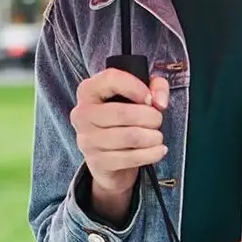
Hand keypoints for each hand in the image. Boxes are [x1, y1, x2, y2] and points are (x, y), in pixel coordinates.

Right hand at [71, 67, 170, 209]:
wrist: (109, 158)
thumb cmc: (123, 120)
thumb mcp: (139, 96)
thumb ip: (156, 87)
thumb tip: (159, 102)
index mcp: (88, 91)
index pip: (111, 79)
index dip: (136, 87)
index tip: (150, 98)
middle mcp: (82, 114)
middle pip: (123, 113)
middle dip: (150, 117)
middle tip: (158, 120)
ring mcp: (87, 140)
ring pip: (130, 136)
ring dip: (153, 137)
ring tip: (157, 136)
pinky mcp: (97, 162)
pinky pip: (130, 158)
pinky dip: (151, 154)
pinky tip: (157, 150)